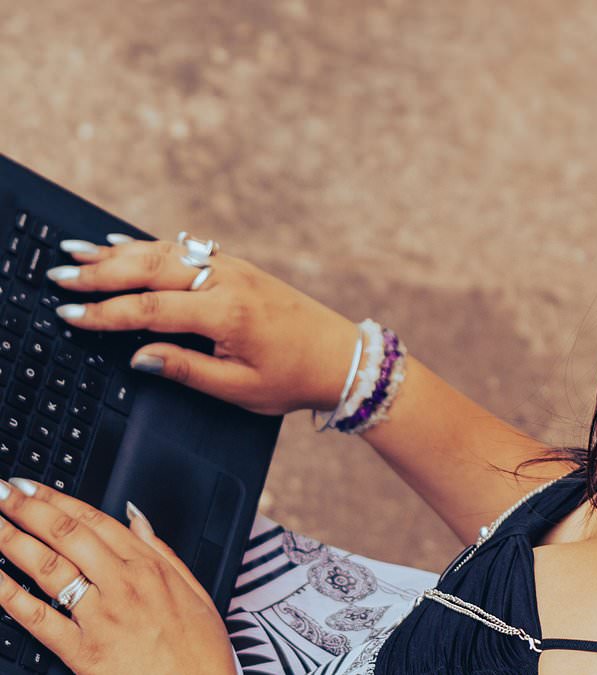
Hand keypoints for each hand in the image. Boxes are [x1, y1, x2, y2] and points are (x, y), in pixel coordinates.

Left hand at [0, 478, 235, 674]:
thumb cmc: (201, 652)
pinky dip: (11, 596)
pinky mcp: (84, 651)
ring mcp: (102, 617)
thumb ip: (162, 551)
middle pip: (67, 535)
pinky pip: (39, 619)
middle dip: (27, 509)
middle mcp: (123, 585)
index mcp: (150, 568)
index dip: (58, 499)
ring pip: (50, 568)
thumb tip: (136, 518)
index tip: (31, 486)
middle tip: (0, 491)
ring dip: (13, 541)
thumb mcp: (196, 591)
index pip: (95, 521)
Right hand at [46, 234, 360, 415]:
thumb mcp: (239, 388)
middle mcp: (228, 281)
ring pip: (166, 253)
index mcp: (226, 314)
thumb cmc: (295, 377)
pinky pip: (185, 251)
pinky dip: (150, 248)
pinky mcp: (238, 267)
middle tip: (60, 275)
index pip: (150, 308)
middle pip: (151, 268)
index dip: (105, 313)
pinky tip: (124, 245)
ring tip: (77, 254)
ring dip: (119, 253)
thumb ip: (186, 370)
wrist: (342, 356)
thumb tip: (138, 356)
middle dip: (101, 272)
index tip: (69, 315)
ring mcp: (234, 269)